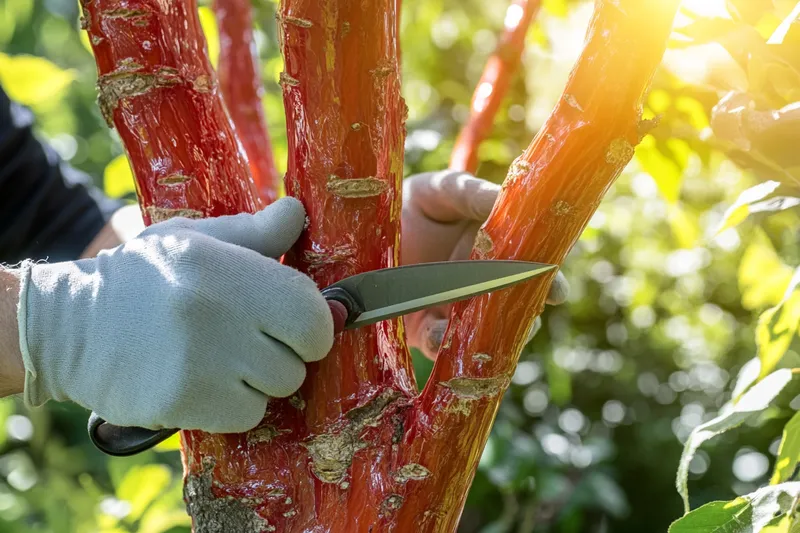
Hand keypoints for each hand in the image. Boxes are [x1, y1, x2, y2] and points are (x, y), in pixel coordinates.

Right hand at [17, 197, 332, 433]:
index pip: (313, 315)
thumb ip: (256, 233)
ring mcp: (200, 364)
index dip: (312, 323)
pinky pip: (247, 416)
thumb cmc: (144, 276)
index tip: (294, 322)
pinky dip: (237, 406)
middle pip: (300, 360)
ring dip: (261, 380)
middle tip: (254, 339)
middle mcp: (217, 315)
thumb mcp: (197, 240)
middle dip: (287, 352)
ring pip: (277, 390)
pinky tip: (208, 384)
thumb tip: (298, 212)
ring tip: (225, 359)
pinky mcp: (182, 403)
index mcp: (226, 268)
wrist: (70, 323)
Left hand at [401, 170, 568, 359]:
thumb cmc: (414, 201)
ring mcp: (455, 310)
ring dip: (488, 336)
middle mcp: (482, 286)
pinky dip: (443, 344)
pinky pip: (439, 343)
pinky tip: (441, 338)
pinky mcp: (423, 329)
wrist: (364, 223)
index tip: (558, 292)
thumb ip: (474, 196)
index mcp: (498, 250)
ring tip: (486, 330)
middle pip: (516, 309)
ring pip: (483, 333)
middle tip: (526, 320)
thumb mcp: (445, 190)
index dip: (550, 282)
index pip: (533, 269)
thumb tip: (504, 201)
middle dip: (524, 319)